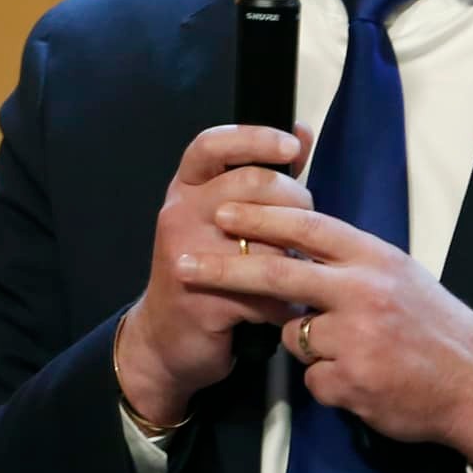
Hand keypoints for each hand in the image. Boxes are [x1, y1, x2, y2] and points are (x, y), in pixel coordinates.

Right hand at [117, 124, 315, 426]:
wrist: (165, 340)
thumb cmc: (205, 269)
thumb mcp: (221, 216)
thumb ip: (261, 175)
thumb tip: (301, 132)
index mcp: (186, 188)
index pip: (213, 145)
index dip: (255, 138)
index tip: (291, 147)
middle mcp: (180, 213)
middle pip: (252, 184)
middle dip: (294, 200)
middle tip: (307, 223)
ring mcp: (187, 256)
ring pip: (265, 241)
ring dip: (293, 259)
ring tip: (300, 271)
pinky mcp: (202, 299)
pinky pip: (264, 293)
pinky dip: (283, 304)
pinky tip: (285, 309)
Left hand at [183, 203, 472, 471]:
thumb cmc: (434, 326)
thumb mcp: (398, 275)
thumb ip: (350, 261)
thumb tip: (300, 241)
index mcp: (375, 258)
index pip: (308, 227)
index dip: (261, 216)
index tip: (221, 207)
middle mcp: (364, 292)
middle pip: (279, 275)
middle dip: (225, 268)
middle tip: (181, 263)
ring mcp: (357, 338)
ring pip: (295, 335)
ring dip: (309, 345)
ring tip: (355, 351)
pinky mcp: (351, 382)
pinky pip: (313, 379)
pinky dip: (329, 382)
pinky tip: (364, 382)